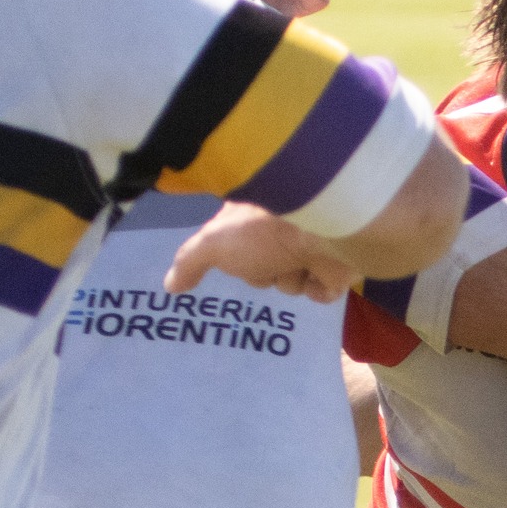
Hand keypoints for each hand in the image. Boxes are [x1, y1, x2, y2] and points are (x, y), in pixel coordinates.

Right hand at [165, 202, 353, 299]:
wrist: (323, 230)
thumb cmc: (263, 232)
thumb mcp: (214, 243)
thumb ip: (190, 261)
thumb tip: (169, 285)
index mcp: (253, 215)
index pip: (235, 246)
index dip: (236, 256)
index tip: (240, 257)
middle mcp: (282, 226)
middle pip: (261, 271)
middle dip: (263, 272)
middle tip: (268, 260)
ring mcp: (311, 244)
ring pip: (291, 283)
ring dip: (291, 279)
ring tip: (299, 261)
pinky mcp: (337, 264)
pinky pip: (320, 292)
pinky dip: (317, 288)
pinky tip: (319, 273)